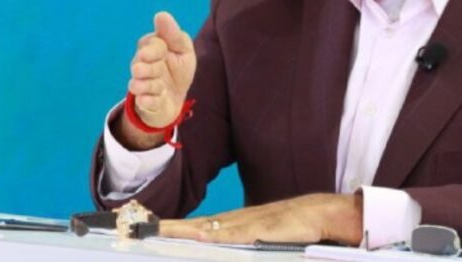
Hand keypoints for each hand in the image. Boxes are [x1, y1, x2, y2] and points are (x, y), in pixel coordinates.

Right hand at [123, 11, 196, 136]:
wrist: (175, 98)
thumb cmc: (178, 70)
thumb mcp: (183, 50)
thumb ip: (173, 34)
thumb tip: (160, 15)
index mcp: (148, 49)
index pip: (146, 44)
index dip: (156, 49)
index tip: (164, 52)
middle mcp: (139, 66)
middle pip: (139, 65)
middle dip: (153, 68)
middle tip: (162, 70)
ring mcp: (139, 85)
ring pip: (138, 84)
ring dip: (152, 85)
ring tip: (162, 87)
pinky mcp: (142, 103)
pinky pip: (143, 101)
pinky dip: (151, 100)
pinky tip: (158, 98)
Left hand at [159, 194, 362, 245]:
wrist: (321, 214)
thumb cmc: (294, 229)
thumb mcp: (262, 239)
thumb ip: (242, 243)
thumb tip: (217, 247)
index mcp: (234, 226)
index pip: (197, 229)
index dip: (173, 229)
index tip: (150, 230)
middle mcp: (235, 222)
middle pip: (195, 226)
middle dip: (167, 228)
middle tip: (139, 228)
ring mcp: (246, 223)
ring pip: (207, 228)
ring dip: (182, 230)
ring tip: (157, 231)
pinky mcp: (260, 228)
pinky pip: (233, 233)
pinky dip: (215, 235)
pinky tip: (198, 236)